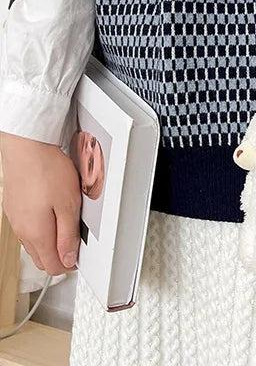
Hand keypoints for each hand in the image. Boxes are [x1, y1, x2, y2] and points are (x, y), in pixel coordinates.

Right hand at [0, 133, 80, 275]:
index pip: (52, 266)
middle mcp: (22, 231)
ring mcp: (15, 219)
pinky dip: (41, 228)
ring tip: (67, 225)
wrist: (27, 148)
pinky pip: (28, 227)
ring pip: (33, 243)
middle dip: (59, 256)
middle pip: (41, 258)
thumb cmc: (47, 171)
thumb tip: (69, 259)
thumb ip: (68, 235)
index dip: (69, 265)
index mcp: (36, 234)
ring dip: (50, 242)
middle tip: (77, 241)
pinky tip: (51, 212)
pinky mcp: (14, 207)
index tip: (81, 255)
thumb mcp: (68, 205)